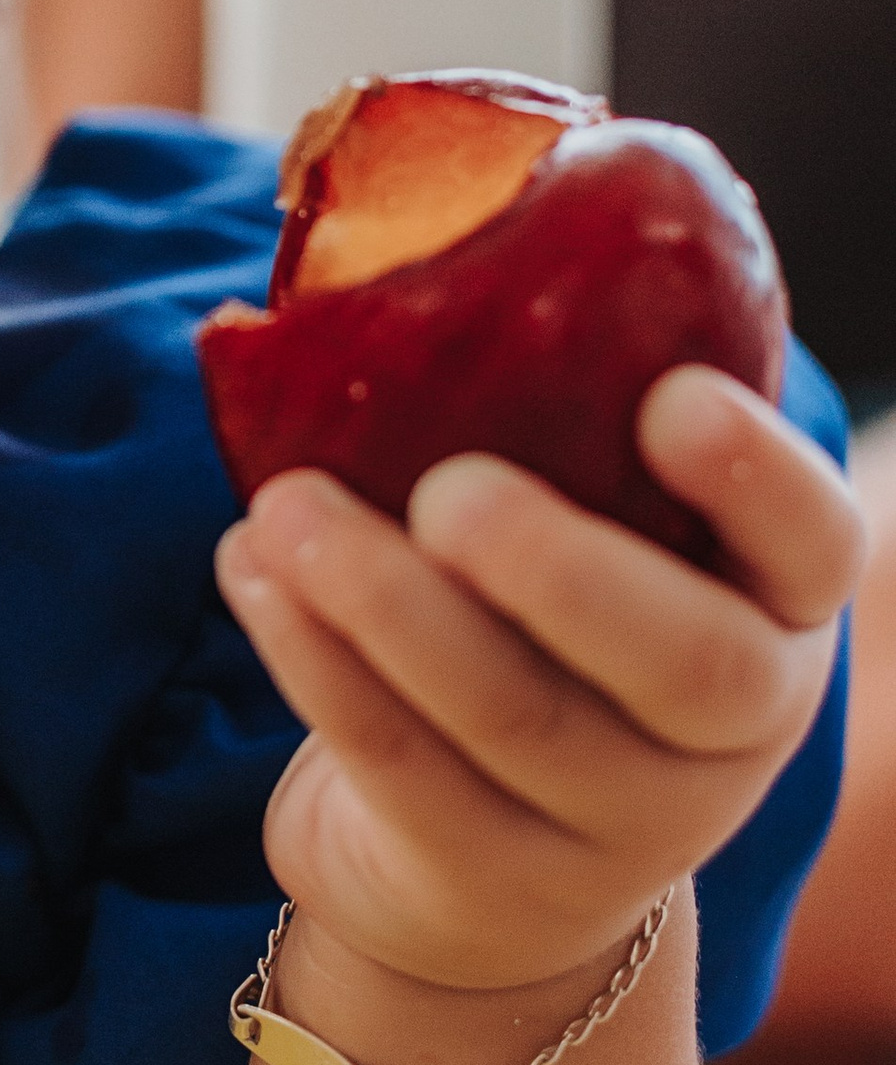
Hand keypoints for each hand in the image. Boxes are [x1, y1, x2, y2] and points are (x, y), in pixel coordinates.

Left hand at [216, 366, 863, 1000]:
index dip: (756, 476)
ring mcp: (617, 827)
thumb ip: (575, 415)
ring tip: (285, 507)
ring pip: (513, 716)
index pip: (813, 546)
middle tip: (449, 490)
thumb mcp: (598, 539)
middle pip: (683, 660)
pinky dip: (313, 660)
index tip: (672, 396)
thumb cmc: (542, 632)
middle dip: (562, 568)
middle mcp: (727, 734)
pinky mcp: (486, 878)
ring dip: (386, 602)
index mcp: (774, 612)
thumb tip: (472, 185)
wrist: (488, 875)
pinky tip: (251, 570)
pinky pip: (397, 764)